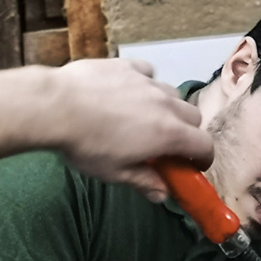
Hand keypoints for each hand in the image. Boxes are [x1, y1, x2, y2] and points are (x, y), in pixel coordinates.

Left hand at [47, 59, 213, 201]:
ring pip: (172, 93)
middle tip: (169, 145)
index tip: (193, 166)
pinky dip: (147, 84)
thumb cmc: (86, 145)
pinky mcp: (127, 65)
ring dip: (169, 108)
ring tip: (148, 118)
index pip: (204, 144)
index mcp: (168, 134)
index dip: (203, 157)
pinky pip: (148, 73)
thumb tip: (162, 195)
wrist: (56, 106)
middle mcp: (165, 104)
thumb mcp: (115, 172)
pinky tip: (131, 91)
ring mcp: (147, 82)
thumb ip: (143, 182)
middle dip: (188, 132)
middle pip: (193, 116)